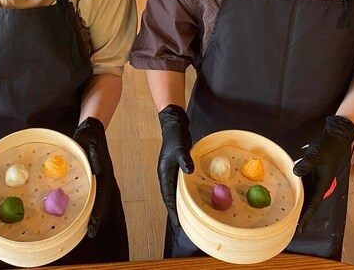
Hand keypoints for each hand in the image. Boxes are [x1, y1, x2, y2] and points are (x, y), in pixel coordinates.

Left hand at [73, 117, 113, 237]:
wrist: (91, 130)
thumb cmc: (89, 137)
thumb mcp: (90, 144)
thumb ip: (95, 157)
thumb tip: (97, 170)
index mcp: (102, 172)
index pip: (101, 195)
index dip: (97, 210)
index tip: (93, 223)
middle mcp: (101, 178)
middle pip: (100, 201)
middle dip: (96, 217)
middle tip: (91, 232)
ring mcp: (97, 178)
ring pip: (97, 199)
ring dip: (93, 213)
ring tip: (88, 228)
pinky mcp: (92, 177)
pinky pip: (90, 194)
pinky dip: (88, 205)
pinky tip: (82, 213)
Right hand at [157, 105, 193, 227]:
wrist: (174, 127)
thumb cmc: (176, 138)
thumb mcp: (181, 149)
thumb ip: (185, 160)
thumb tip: (189, 171)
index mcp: (164, 173)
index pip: (168, 196)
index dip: (172, 210)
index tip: (177, 223)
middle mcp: (165, 176)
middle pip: (169, 198)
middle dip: (174, 212)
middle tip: (180, 227)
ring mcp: (170, 173)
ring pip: (173, 193)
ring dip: (178, 205)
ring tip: (183, 219)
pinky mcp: (176, 170)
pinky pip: (178, 187)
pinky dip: (182, 196)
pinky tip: (188, 201)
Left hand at [293, 115, 353, 233]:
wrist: (336, 137)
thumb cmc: (328, 147)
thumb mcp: (316, 154)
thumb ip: (306, 164)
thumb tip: (295, 172)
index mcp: (322, 184)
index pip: (312, 205)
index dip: (305, 217)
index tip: (299, 230)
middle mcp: (319, 184)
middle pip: (308, 203)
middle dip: (300, 215)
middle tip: (289, 227)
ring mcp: (315, 178)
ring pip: (305, 195)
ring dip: (299, 204)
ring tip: (288, 215)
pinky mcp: (312, 172)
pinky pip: (303, 185)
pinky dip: (297, 191)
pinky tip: (289, 194)